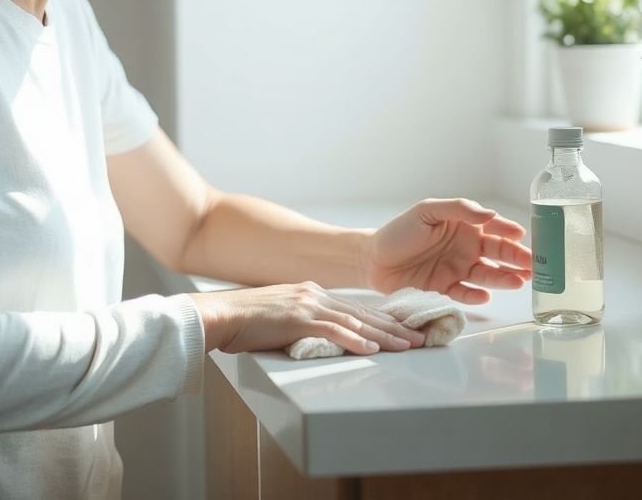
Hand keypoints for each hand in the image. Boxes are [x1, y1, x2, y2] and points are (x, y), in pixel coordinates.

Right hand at [189, 282, 425, 355]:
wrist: (220, 314)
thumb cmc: (246, 321)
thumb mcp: (282, 316)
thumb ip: (304, 322)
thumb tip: (322, 336)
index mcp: (312, 292)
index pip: (356, 308)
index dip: (382, 320)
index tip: (403, 329)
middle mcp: (314, 294)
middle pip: (363, 313)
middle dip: (393, 327)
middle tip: (420, 338)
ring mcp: (307, 305)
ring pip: (355, 321)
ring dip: (384, 336)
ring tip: (407, 346)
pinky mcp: (297, 319)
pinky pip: (333, 331)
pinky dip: (355, 340)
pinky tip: (372, 349)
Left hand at [363, 199, 532, 303]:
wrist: (373, 259)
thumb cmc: (400, 230)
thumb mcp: (427, 211)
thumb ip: (459, 209)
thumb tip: (489, 214)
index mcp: (464, 226)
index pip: (493, 228)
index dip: (508, 231)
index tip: (521, 235)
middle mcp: (466, 248)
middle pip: (498, 253)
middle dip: (517, 258)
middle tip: (534, 265)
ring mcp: (458, 269)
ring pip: (487, 274)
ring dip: (504, 278)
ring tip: (519, 281)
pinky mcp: (446, 289)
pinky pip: (466, 293)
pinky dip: (477, 295)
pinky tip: (485, 295)